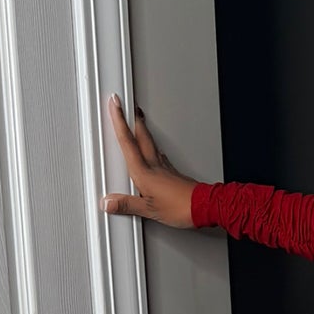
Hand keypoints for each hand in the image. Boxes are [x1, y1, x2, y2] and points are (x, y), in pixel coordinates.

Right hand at [101, 94, 195, 226]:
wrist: (204, 206)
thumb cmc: (181, 207)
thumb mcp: (150, 210)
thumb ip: (128, 205)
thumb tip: (109, 203)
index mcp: (144, 171)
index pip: (127, 141)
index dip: (119, 121)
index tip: (115, 104)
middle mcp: (154, 165)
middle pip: (141, 136)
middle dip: (132, 118)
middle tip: (125, 103)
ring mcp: (165, 167)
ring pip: (150, 143)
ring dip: (142, 130)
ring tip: (137, 120)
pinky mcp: (173, 173)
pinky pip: (160, 155)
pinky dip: (153, 148)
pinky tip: (154, 150)